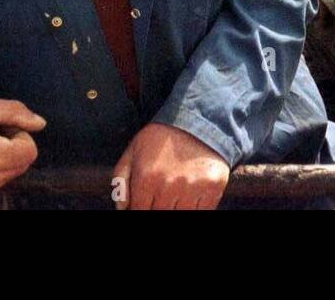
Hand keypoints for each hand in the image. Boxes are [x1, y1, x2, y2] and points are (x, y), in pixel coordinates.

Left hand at [112, 123, 229, 209]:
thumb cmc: (161, 138)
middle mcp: (169, 185)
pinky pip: (203, 212)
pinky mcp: (213, 187)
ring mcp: (193, 187)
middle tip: (162, 196)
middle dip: (159, 208)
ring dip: (177, 209)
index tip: (146, 203)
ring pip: (181, 216)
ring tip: (175, 195)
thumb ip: (121, 181)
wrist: (196, 119)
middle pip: (161, 215)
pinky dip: (196, 208)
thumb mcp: (133, 151)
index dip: (141, 209)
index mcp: (146, 177)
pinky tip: (191, 196)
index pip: (139, 212)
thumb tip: (122, 208)